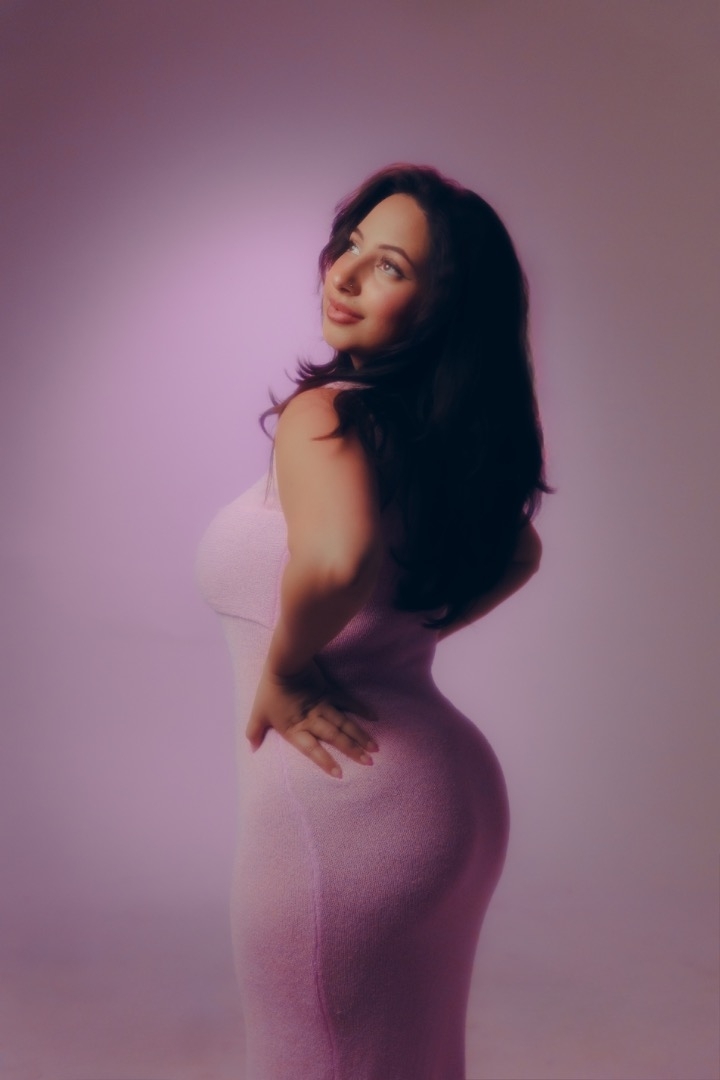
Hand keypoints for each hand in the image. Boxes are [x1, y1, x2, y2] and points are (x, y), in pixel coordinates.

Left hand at [245, 657, 379, 777]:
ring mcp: (324, 706)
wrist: (284, 663)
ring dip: (360, 736)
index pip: (312, 750)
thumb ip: (254, 732)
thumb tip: (251, 748)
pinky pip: (349, 702)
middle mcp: (313, 720)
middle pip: (335, 738)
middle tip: (369, 763)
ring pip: (345, 724)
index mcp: (296, 728)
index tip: (340, 774)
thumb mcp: (258, 713)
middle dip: (353, 751)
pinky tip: (374, 718)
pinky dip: (361, 710)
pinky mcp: (330, 692)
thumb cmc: (269, 690)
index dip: (325, 762)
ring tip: (375, 748)